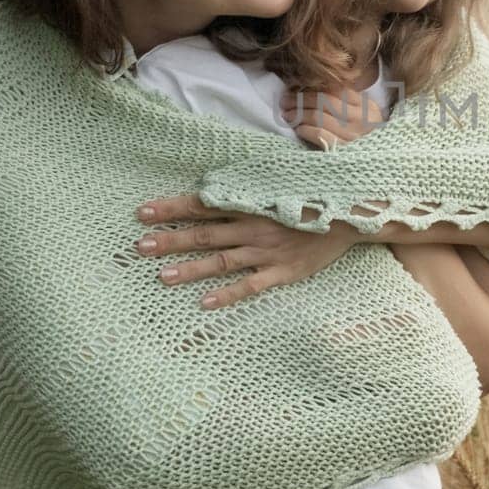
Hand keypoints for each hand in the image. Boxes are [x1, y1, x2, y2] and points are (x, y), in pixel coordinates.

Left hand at [134, 195, 355, 308]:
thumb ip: (246, 188)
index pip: (203, 205)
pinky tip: (205, 303)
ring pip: (221, 260)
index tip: (143, 212)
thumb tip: (213, 185)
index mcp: (250, 204)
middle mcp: (253, 227)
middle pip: (204, 233)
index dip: (172, 208)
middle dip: (171, 239)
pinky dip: (228, 294)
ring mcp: (266, 251)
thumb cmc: (309, 200)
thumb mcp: (277, 185)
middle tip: (141, 246)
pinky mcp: (281, 272)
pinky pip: (250, 285)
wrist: (348, 219)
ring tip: (163, 277)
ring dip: (191, 269)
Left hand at [280, 87, 387, 148]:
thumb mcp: (371, 118)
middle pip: (325, 101)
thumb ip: (353, 103)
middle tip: (285, 100)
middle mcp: (361, 119)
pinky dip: (306, 130)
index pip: (338, 90)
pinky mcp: (342, 151)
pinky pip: (320, 135)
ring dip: (299, 114)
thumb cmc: (372, 141)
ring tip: (288, 114)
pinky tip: (299, 129)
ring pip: (319, 116)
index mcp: (368, 107)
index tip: (298, 88)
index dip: (315, 87)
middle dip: (302, 99)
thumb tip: (323, 90)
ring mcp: (352, 136)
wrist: (383, 169)